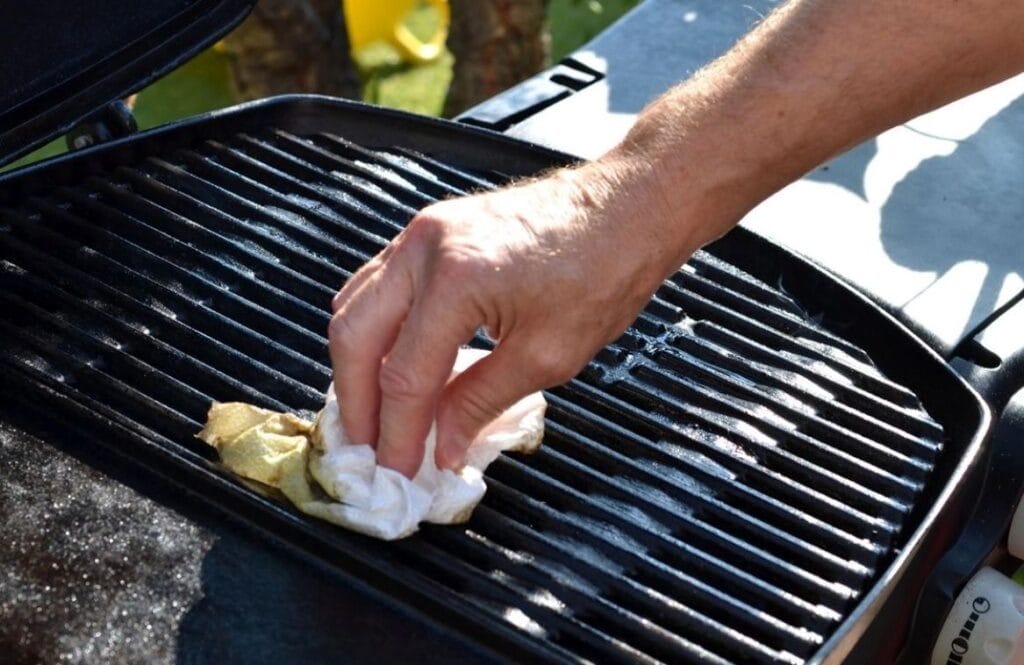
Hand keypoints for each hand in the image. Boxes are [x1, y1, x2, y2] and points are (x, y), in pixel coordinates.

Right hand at [328, 152, 701, 476]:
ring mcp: (423, 233)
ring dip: (358, 365)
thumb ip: (480, 401)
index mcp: (455, 280)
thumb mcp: (548, 354)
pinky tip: (389, 362)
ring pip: (356, 306)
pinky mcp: (431, 230)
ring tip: (374, 414)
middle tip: (368, 449)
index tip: (397, 471)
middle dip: (356, 401)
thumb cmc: (604, 269)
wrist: (628, 207)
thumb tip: (442, 445)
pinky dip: (376, 330)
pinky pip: (378, 285)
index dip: (397, 433)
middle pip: (355, 336)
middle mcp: (426, 249)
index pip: (405, 376)